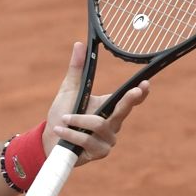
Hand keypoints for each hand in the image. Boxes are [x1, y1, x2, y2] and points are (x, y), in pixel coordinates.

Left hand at [46, 41, 149, 164]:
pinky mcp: (99, 152)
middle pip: (124, 110)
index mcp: (109, 107)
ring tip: (63, 120)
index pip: (130, 99)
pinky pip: (88, 140)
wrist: (49, 141)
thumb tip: (80, 44)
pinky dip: (72, 134)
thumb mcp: (69, 90)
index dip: (140, 92)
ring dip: (78, 121)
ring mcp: (108, 139)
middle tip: (136, 90)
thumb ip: (76, 70)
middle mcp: (113, 123)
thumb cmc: (61, 115)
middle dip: (130, 100)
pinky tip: (61, 130)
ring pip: (99, 125)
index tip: (145, 83)